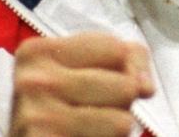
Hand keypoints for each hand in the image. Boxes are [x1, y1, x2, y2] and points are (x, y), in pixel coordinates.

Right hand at [9, 32, 154, 136]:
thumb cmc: (59, 107)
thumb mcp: (86, 68)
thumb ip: (128, 58)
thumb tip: (145, 87)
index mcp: (38, 51)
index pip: (119, 50)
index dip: (124, 69)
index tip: (100, 82)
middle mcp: (33, 82)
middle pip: (125, 87)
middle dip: (121, 103)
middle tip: (92, 112)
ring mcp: (36, 118)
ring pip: (122, 123)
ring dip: (115, 131)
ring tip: (89, 130)